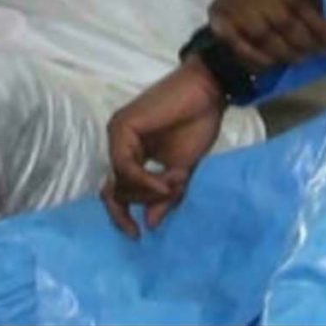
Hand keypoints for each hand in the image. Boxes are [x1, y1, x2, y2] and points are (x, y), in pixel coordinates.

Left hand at [100, 59, 227, 238]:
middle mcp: (120, 146)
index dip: (122, 216)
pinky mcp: (121, 128)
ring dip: (149, 190)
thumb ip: (165, 195)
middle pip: (118, 191)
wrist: (208, 91)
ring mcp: (118, 136)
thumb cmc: (197, 123)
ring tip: (175, 180)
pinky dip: (144, 179)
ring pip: (121, 182)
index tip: (137, 235)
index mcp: (132, 154)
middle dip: (147, 199)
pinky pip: (125, 167)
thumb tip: (149, 224)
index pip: (116, 192)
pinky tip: (166, 179)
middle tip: (173, 189)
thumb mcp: (182, 169)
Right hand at [207, 0, 325, 71]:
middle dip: (306, 41)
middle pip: (284, 22)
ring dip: (288, 52)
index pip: (297, 0)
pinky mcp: (220, 23)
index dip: (317, 21)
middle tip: (322, 51)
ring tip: (302, 57)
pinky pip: (244, 48)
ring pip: (265, 37)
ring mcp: (233, 6)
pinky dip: (262, 59)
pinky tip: (275, 63)